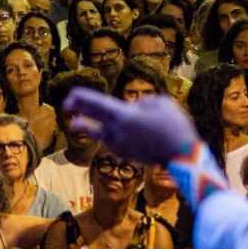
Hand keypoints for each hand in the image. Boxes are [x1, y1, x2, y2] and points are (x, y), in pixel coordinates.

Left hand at [64, 90, 200, 165]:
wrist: (182, 154)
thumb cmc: (175, 125)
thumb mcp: (161, 103)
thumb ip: (143, 102)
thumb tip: (134, 107)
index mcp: (125, 116)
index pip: (98, 104)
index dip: (83, 98)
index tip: (72, 94)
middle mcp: (118, 131)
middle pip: (94, 118)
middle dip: (79, 110)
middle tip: (66, 104)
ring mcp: (121, 144)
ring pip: (101, 133)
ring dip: (88, 127)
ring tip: (75, 124)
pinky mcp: (127, 154)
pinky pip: (113, 141)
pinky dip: (109, 135)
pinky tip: (108, 132)